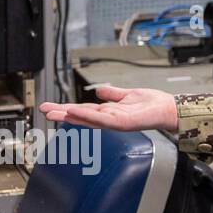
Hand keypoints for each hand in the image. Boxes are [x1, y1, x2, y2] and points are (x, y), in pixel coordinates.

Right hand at [38, 84, 178, 132]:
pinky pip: (102, 119)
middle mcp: (110, 117)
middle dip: (62, 113)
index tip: (51, 106)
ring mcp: (115, 121)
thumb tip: (99, 89)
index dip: (67, 108)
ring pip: (88, 118)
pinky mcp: (122, 123)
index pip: (84, 109)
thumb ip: (113, 93)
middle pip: (81, 115)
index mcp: (109, 110)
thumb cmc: (152, 103)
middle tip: (43, 110)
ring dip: (70, 115)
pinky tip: (75, 112)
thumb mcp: (128, 94)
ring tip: (53, 112)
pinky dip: (88, 116)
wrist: (170, 108)